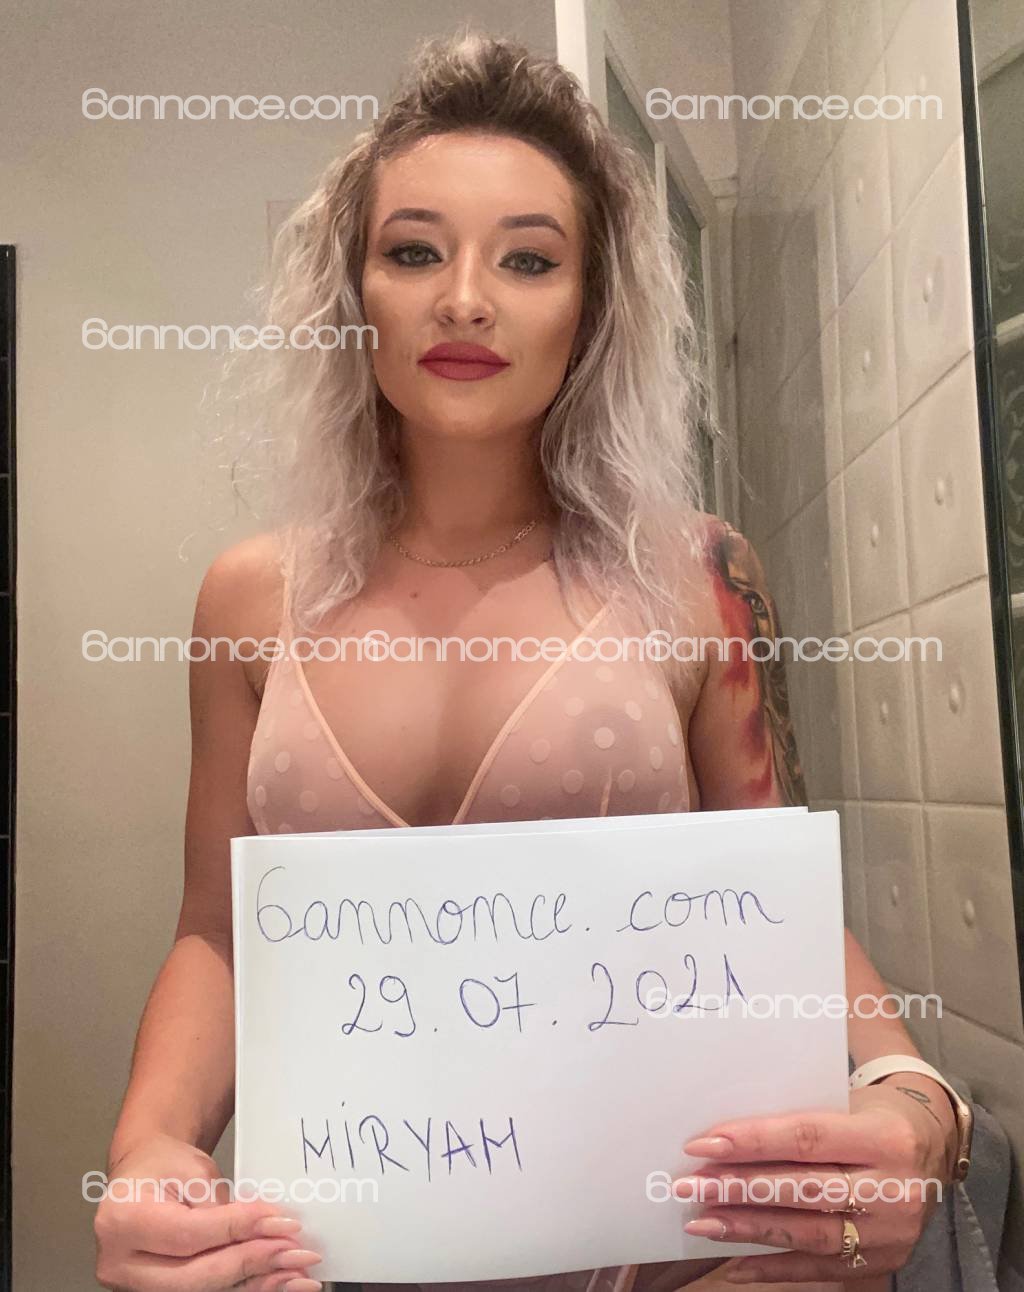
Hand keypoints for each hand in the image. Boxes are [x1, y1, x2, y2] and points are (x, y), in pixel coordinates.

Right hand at [94, 1132, 323, 1290]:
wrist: (142, 1177)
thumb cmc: (164, 1166)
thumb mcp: (193, 1171)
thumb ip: (222, 1207)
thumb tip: (268, 1231)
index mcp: (123, 1222)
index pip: (189, 1236)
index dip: (238, 1231)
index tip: (282, 1223)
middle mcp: (121, 1263)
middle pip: (194, 1276)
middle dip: (252, 1263)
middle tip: (296, 1252)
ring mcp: (134, 1286)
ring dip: (256, 1284)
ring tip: (298, 1273)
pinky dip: (245, 1288)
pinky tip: (279, 1283)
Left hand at [671, 1082, 956, 1283]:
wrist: (934, 1143)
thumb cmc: (874, 1113)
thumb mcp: (846, 1102)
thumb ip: (797, 1120)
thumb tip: (724, 1138)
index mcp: (884, 1137)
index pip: (807, 1139)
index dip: (752, 1142)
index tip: (703, 1144)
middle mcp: (894, 1188)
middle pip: (804, 1190)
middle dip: (740, 1189)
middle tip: (691, 1185)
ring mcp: (891, 1232)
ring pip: (808, 1234)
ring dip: (748, 1229)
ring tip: (702, 1222)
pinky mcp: (883, 1262)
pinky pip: (819, 1269)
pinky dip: (773, 1268)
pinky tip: (734, 1264)